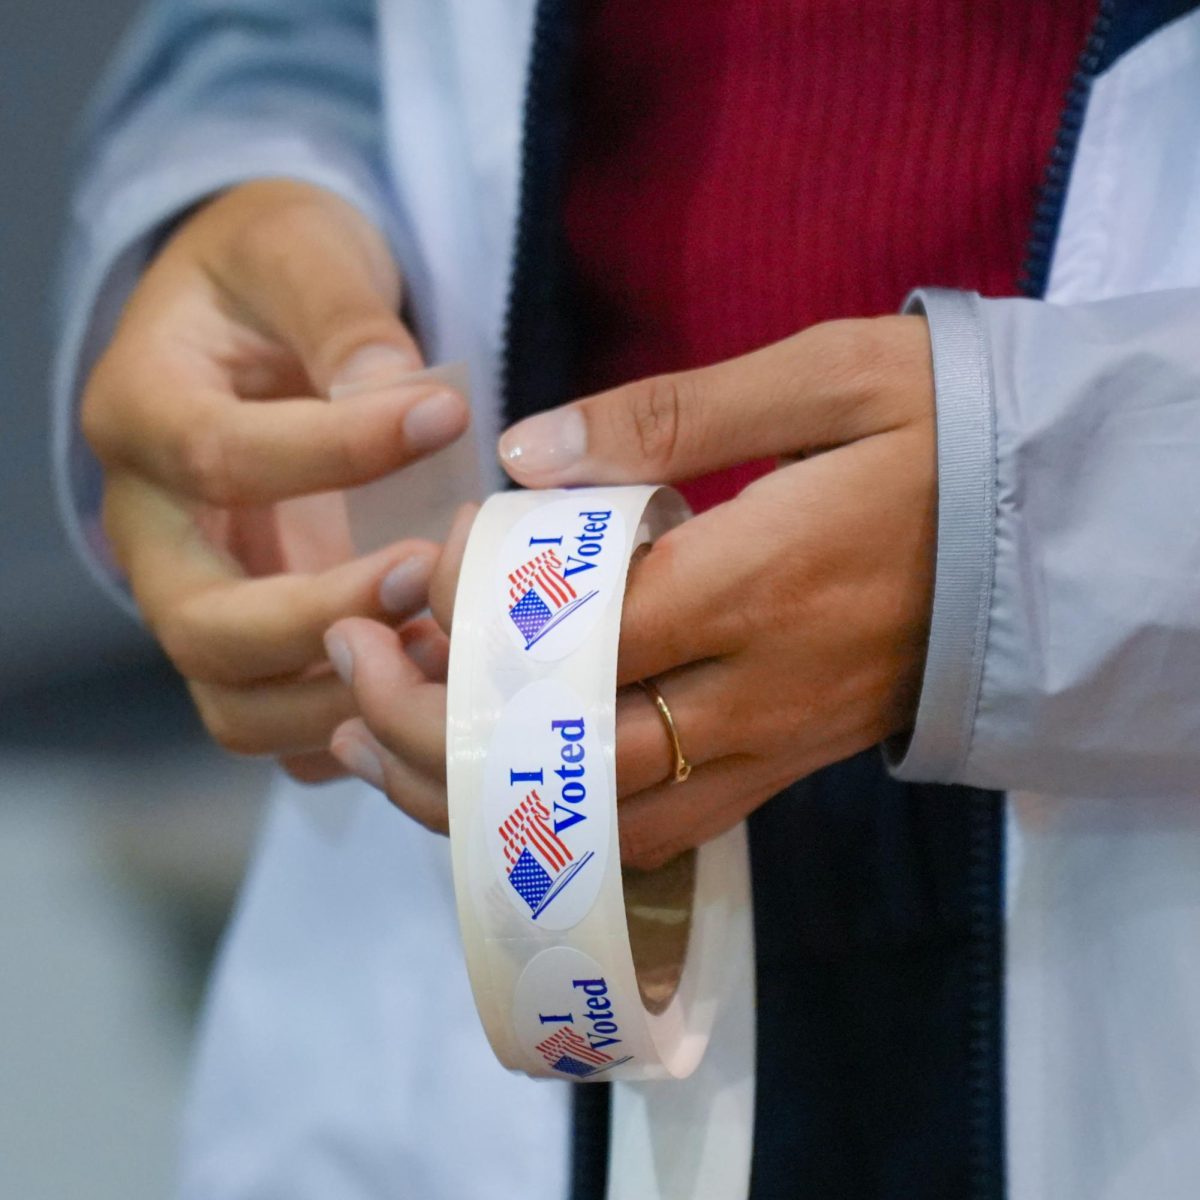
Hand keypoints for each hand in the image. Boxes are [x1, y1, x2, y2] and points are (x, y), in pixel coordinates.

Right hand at [83, 180, 469, 779]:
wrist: (255, 323)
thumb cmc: (274, 277)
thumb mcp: (300, 251)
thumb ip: (340, 315)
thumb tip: (394, 395)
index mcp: (142, 412)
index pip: (219, 456)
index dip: (335, 449)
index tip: (445, 414)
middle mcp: (152, 526)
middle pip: (201, 623)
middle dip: (321, 614)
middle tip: (427, 572)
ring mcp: (198, 593)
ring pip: (233, 698)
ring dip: (339, 693)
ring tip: (440, 641)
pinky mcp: (249, 635)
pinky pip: (278, 718)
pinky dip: (346, 723)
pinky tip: (427, 676)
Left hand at [326, 316, 934, 865]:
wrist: (1056, 533)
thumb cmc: (943, 436)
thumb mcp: (826, 379)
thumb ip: (669, 416)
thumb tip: (527, 455)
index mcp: (758, 580)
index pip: (570, 638)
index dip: (465, 625)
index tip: (412, 580)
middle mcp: (758, 689)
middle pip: (566, 761)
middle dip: (434, 736)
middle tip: (349, 677)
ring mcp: (775, 745)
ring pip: (601, 826)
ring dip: (479, 801)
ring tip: (381, 748)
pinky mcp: (785, 766)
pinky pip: (656, 829)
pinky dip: (558, 822)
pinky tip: (494, 774)